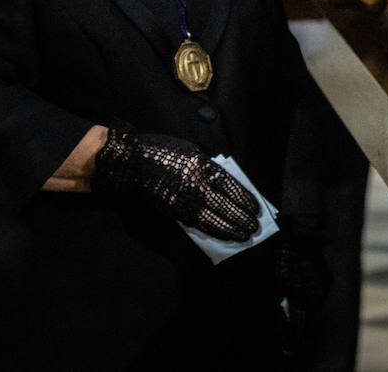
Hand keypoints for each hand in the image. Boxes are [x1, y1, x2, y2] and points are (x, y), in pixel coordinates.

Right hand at [91, 126, 261, 241]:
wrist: (132, 163)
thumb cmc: (163, 152)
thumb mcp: (192, 152)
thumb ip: (209, 168)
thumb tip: (225, 184)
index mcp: (203, 166)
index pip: (230, 185)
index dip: (244, 198)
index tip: (255, 208)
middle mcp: (196, 185)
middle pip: (225, 205)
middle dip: (241, 218)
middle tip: (254, 227)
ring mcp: (185, 200)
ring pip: (213, 219)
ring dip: (231, 228)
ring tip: (244, 235)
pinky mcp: (174, 211)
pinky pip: (198, 224)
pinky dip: (214, 230)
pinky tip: (223, 234)